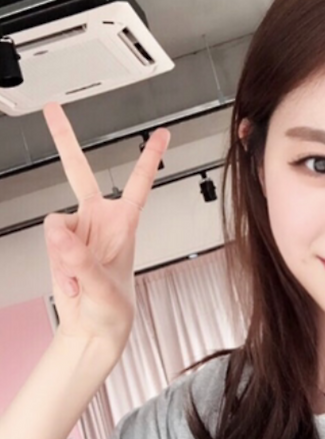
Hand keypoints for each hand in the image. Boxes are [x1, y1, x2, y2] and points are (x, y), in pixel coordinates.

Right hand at [42, 103, 169, 353]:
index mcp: (124, 223)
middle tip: (53, 110)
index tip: (162, 133)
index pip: (139, 183)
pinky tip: (69, 278)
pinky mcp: (60, 244)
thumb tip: (59, 231)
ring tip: (79, 277)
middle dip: (65, 141)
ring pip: (55, 222)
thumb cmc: (115, 308)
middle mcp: (100, 220)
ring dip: (62, 253)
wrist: (94, 328)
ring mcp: (77, 231)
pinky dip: (55, 263)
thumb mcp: (104, 287)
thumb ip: (81, 260)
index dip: (150, 156)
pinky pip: (47, 241)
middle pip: (78, 172)